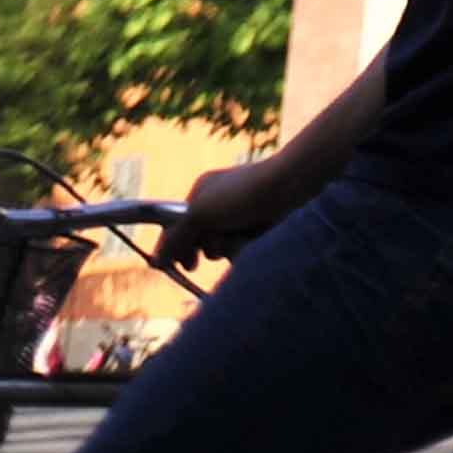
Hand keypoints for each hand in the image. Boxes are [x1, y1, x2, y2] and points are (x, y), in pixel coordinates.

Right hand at [179, 149, 312, 253]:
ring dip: (228, 248)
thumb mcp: (203, 213)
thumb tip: (157, 260)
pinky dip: (247, 249)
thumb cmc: (245, 194)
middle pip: (202, 240)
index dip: (172, 245)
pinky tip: (257, 240)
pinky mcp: (263, 229)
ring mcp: (243, 217)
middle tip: (194, 263)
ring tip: (241, 235)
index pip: (178, 224)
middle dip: (204, 248)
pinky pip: (245, 250)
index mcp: (204, 193)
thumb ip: (177, 237)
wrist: (295, 187)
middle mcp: (222, 204)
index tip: (167, 266)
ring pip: (225, 248)